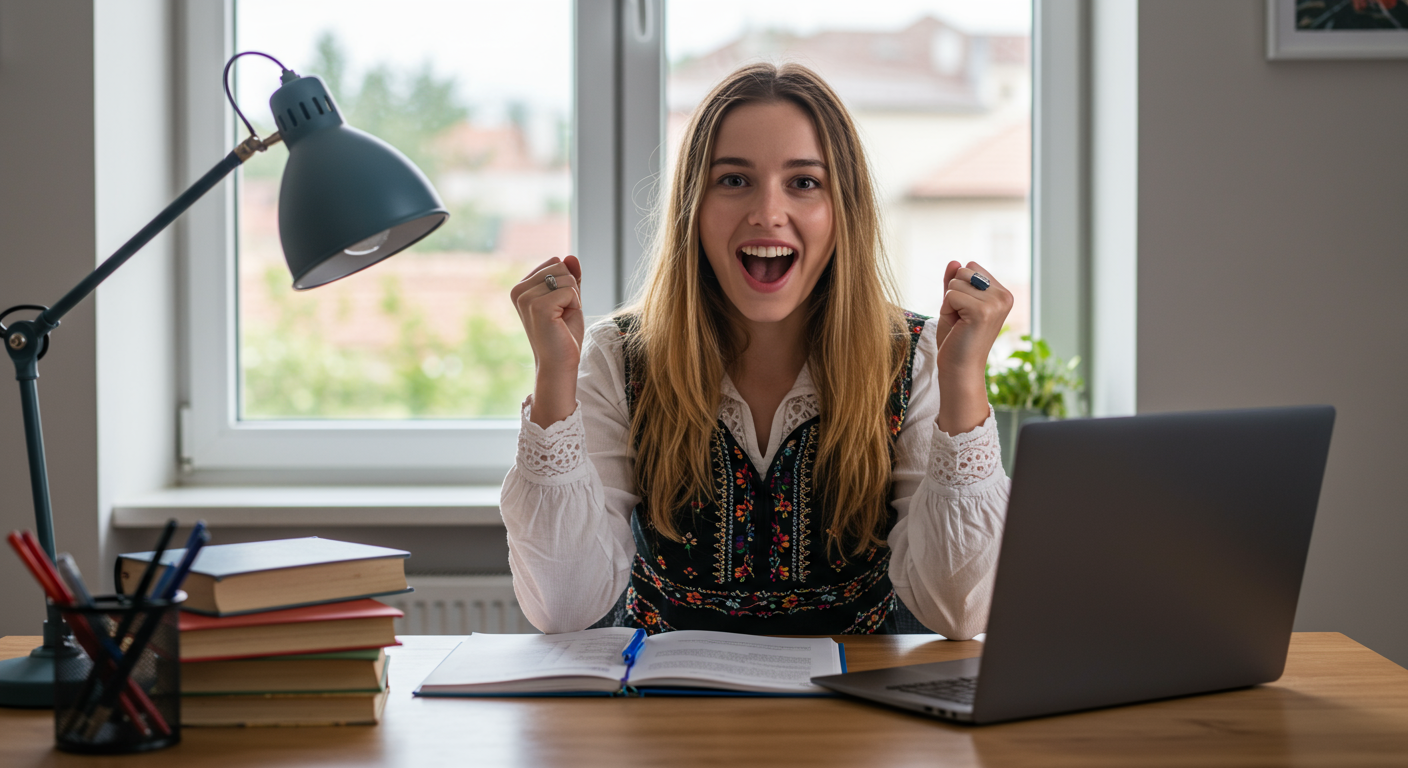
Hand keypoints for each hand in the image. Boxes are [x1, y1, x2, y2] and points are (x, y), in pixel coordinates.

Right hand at [511, 255, 583, 426]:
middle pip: (561, 266)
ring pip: (567, 277)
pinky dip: (574, 305)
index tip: (559, 307)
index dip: (567, 284)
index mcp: (521, 287)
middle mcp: (519, 290)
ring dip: (573, 299)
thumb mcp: (569, 300)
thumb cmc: (564, 334)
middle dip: (571, 290)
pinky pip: (570, 290)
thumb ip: (570, 277)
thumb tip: (571, 256)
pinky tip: (562, 321)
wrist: (559, 364)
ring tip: (561, 318)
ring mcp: (526, 298)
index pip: (555, 262)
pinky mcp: (537, 306)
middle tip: (562, 314)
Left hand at [934, 260, 1012, 434]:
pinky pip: (951, 295)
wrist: (959, 368)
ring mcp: (996, 303)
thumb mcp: (954, 305)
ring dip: (949, 303)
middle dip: (953, 293)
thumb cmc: (956, 339)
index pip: (971, 266)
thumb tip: (954, 261)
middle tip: (960, 319)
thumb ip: (955, 283)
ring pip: (955, 282)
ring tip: (959, 323)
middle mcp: (1004, 296)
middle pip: (963, 270)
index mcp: (1003, 293)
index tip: (964, 312)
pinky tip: (957, 326)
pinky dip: (946, 310)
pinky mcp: (983, 311)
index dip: (959, 288)